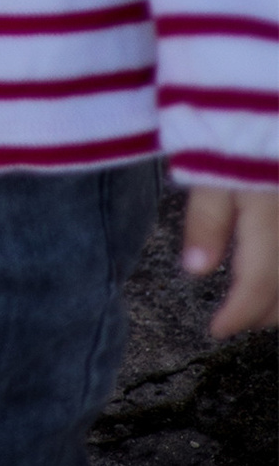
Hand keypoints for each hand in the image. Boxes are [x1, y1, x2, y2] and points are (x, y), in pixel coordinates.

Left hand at [181, 185, 278, 339]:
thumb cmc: (238, 135)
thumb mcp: (212, 171)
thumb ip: (206, 220)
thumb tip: (195, 269)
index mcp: (270, 223)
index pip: (259, 286)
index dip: (238, 315)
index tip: (216, 330)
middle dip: (259, 315)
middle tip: (230, 320)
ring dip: (276, 301)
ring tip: (250, 304)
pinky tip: (268, 277)